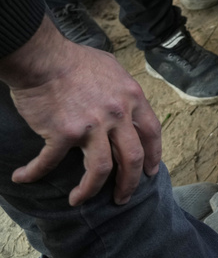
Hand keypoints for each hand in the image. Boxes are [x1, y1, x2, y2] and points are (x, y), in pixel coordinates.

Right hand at [0, 17, 162, 206]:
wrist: (45, 58)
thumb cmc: (76, 60)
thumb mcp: (113, 70)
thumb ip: (122, 91)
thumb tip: (126, 104)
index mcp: (132, 98)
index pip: (151, 133)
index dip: (153, 155)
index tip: (150, 171)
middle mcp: (117, 114)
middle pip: (132, 157)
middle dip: (130, 182)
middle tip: (122, 197)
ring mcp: (92, 125)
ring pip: (100, 169)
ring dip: (90, 189)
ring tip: (79, 200)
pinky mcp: (63, 133)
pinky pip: (49, 162)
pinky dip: (34, 172)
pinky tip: (24, 176)